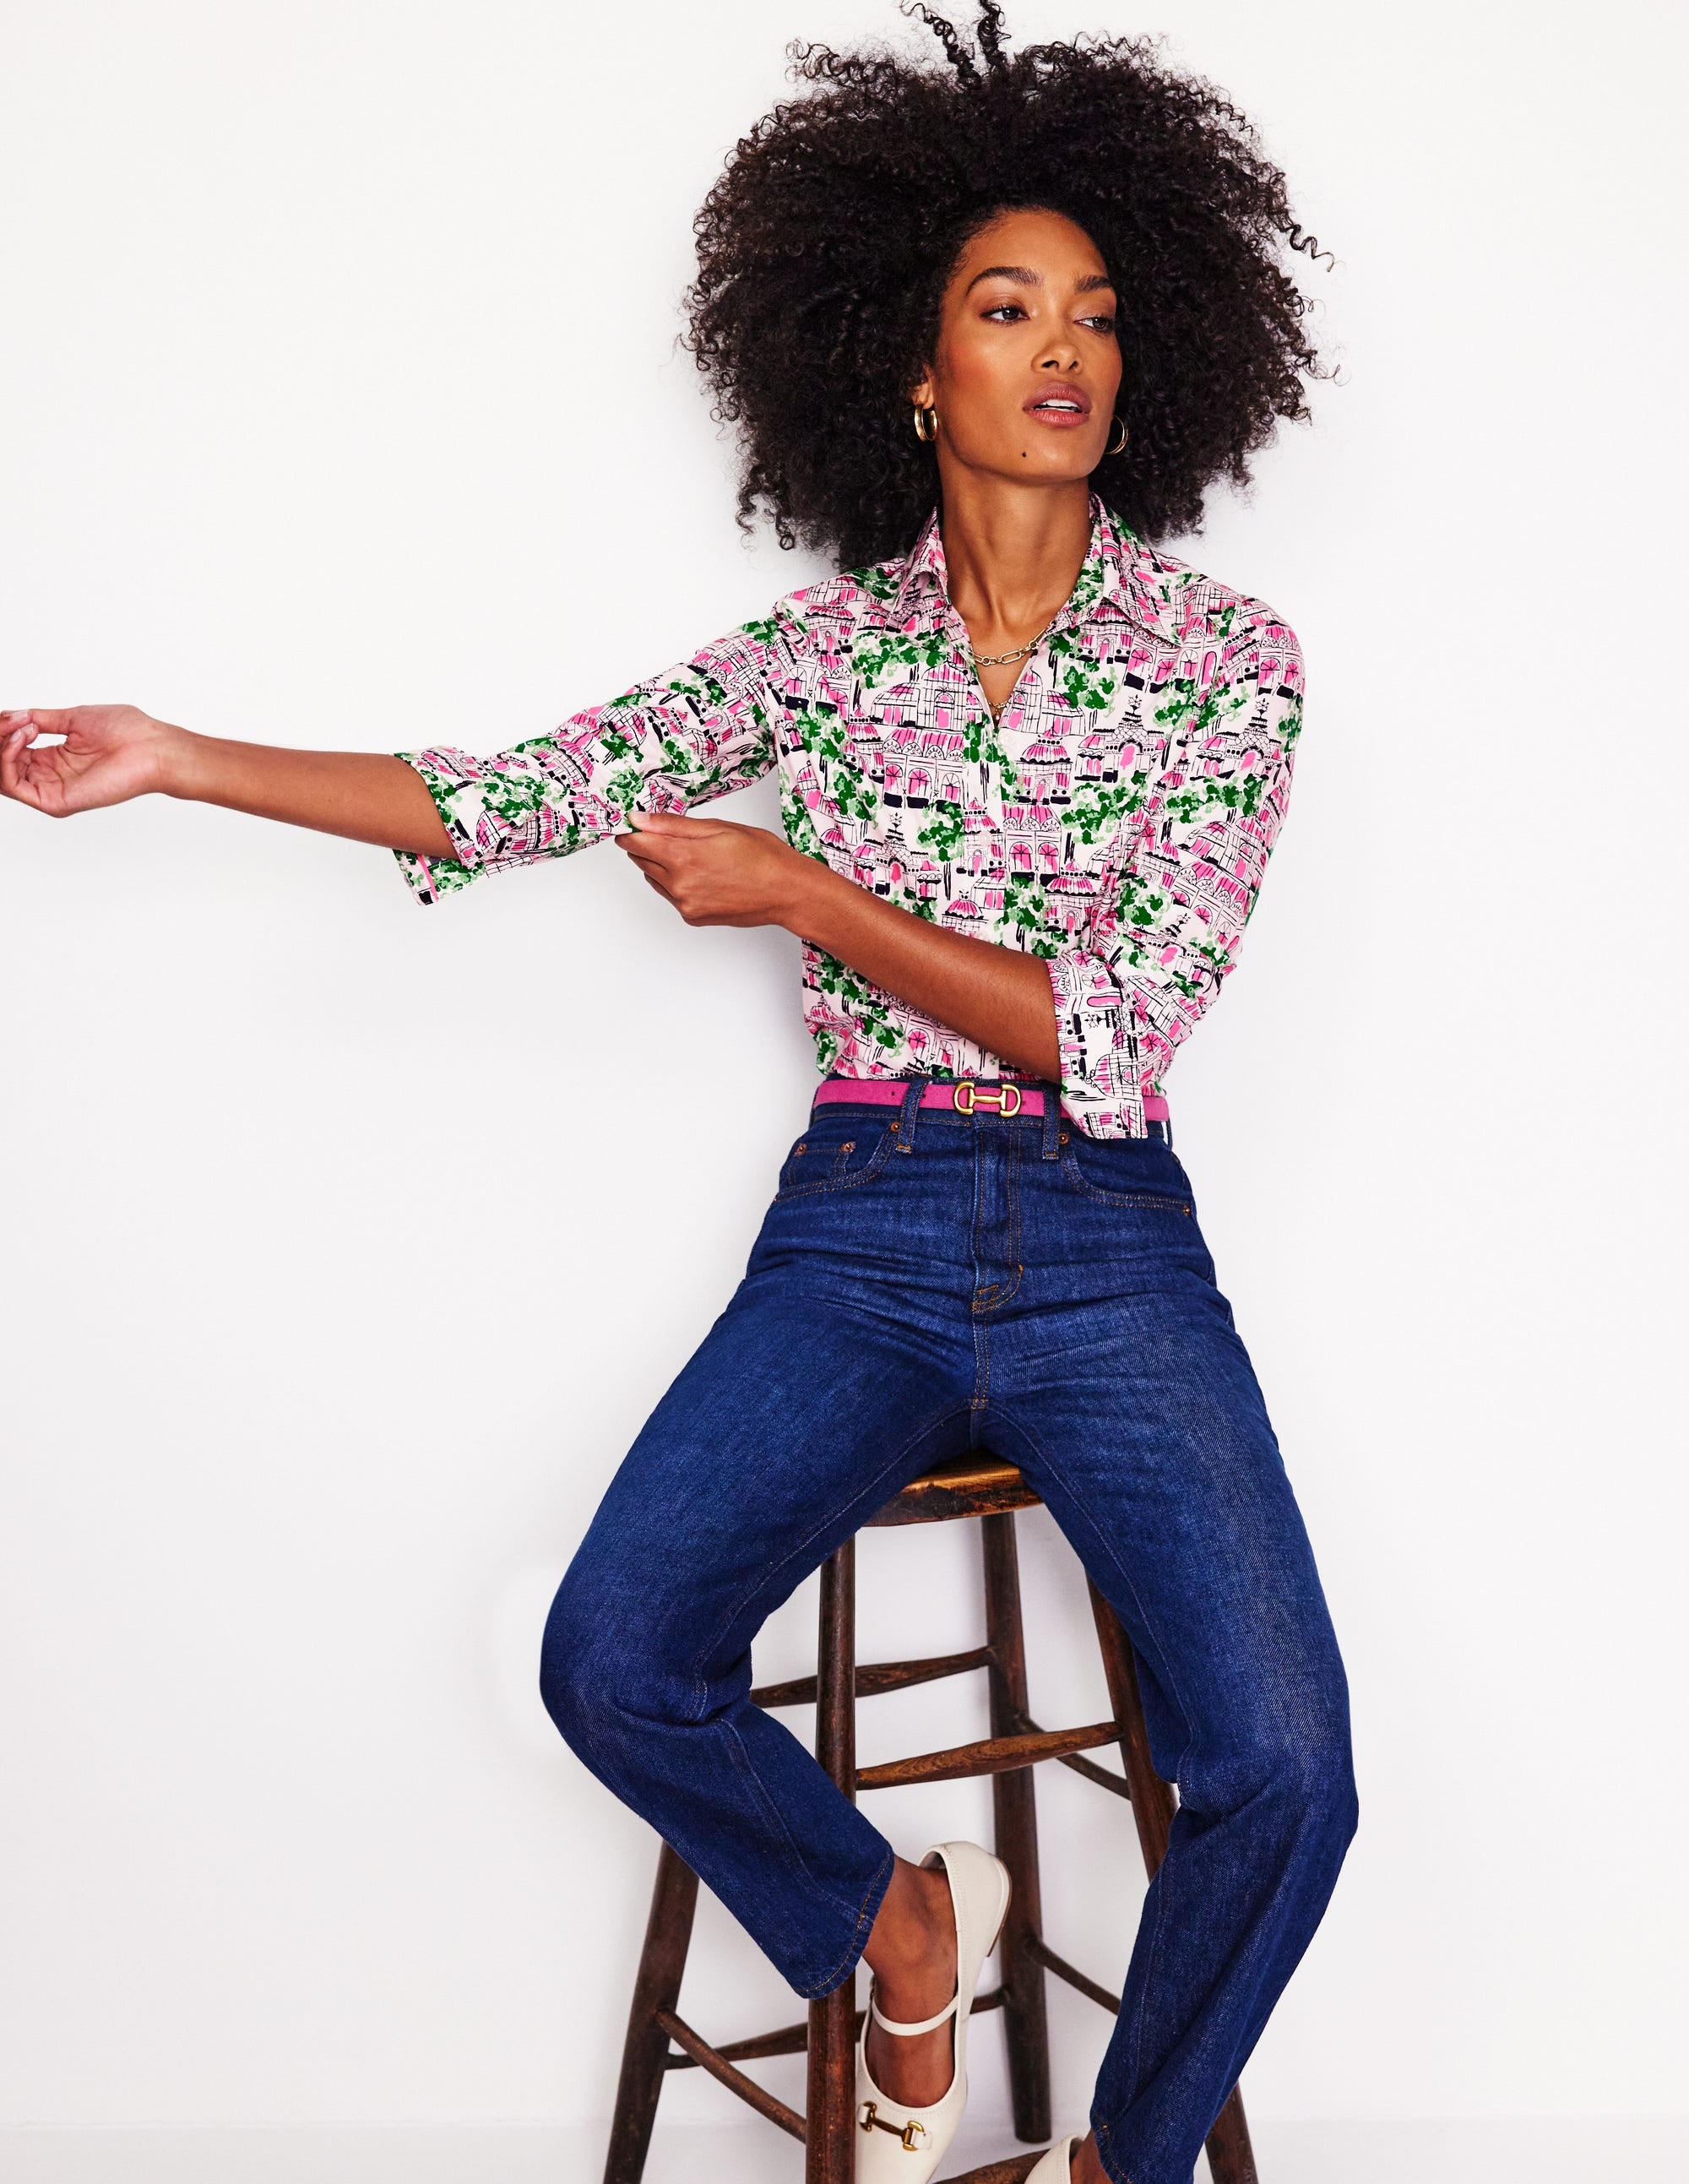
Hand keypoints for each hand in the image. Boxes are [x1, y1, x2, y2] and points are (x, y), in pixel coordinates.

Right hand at [0, 705, 178, 816]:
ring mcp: (52, 790)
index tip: (16, 714)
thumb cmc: (126, 732)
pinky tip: (22, 738)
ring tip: (21, 727)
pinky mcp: (56, 802)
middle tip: (11, 719)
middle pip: (4, 764)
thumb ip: (39, 720)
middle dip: (0, 736)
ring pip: (3, 776)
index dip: (5, 730)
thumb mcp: (73, 719)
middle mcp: (50, 777)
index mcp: (53, 759)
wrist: (151, 747)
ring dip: (1, 746)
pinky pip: (13, 786)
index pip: (11, 751)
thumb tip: (11, 714)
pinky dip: (7, 759)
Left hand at [615, 809, 821, 929]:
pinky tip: (701, 874)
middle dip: (648, 846)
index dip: (631, 831)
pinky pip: (670, 896)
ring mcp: (685, 904)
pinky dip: (676, 883)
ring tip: (693, 856)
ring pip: (654, 879)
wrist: (787, 892)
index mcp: (683, 857)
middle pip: (642, 861)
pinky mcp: (693, 917)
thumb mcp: (718, 827)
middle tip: (670, 836)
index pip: (636, 843)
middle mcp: (679, 885)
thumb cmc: (762, 856)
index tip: (632, 824)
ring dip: (662, 865)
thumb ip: (672, 825)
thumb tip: (639, 819)